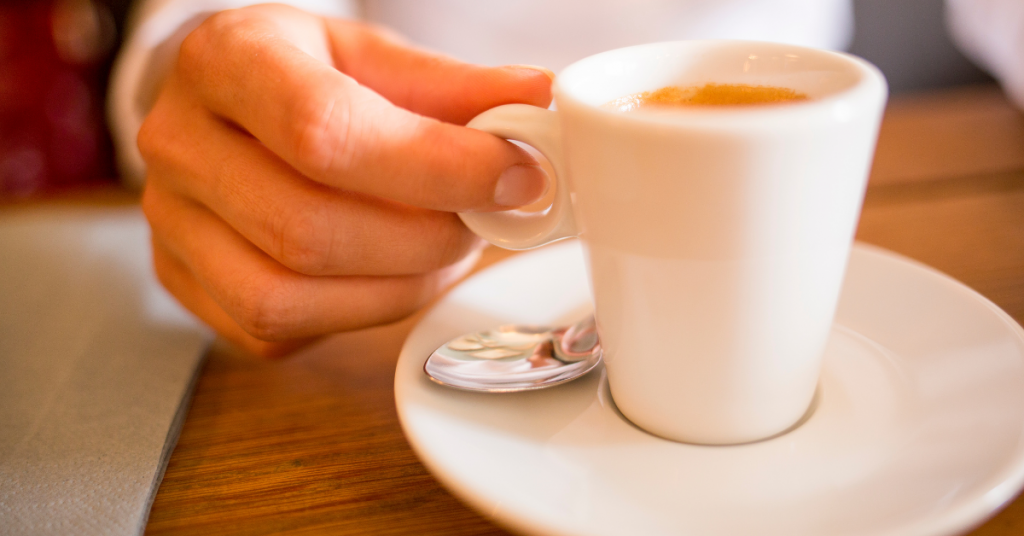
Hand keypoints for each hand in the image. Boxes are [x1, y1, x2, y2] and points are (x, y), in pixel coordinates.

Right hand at [139, 4, 551, 356]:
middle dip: (427, 238)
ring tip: (442, 248)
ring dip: (396, 284)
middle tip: (484, 220)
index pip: (322, 131)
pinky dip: (359, 312)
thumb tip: (539, 105)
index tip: (515, 176)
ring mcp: (172, 225)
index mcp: (227, 62)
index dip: (434, 167)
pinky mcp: (186, 285)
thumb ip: (454, 87)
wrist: (228, 110)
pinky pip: (278, 330)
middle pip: (308, 228)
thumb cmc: (305, 78)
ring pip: (288, 295)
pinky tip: (391, 273)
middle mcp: (180, 144)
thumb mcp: (374, 58)